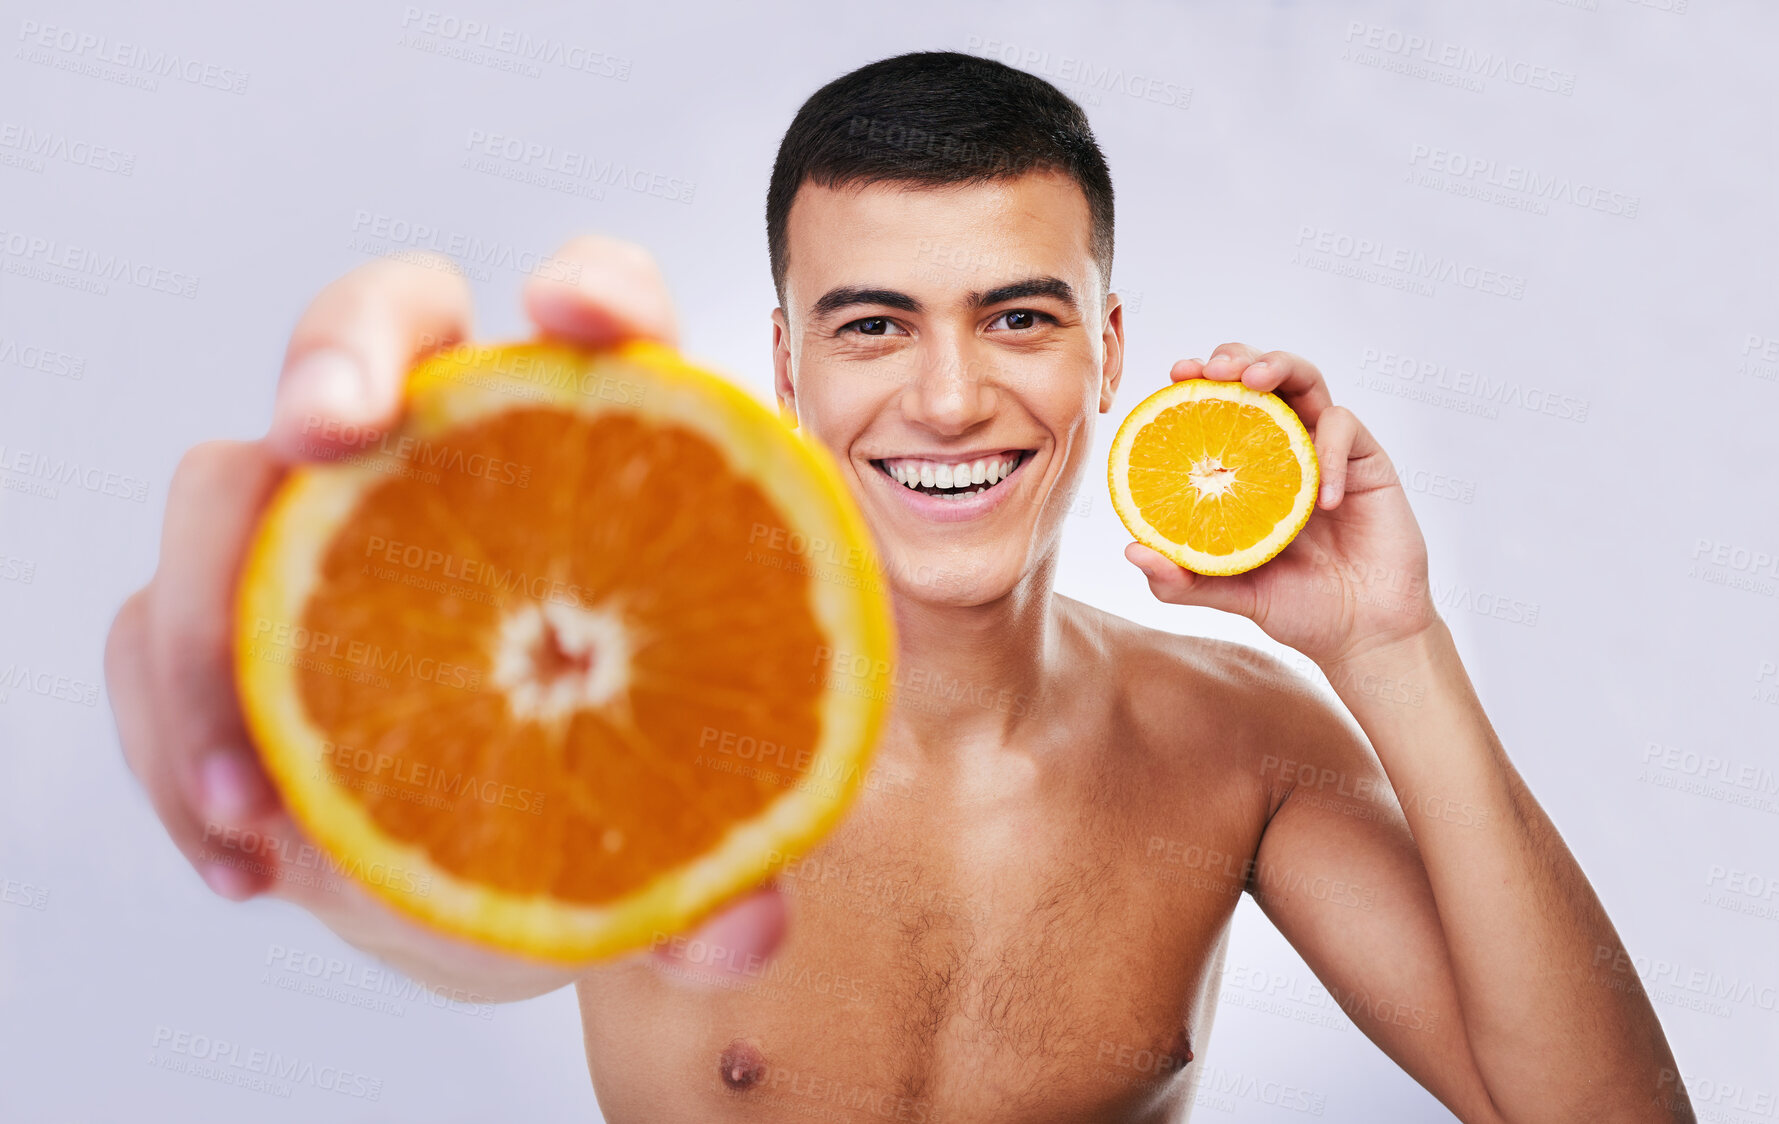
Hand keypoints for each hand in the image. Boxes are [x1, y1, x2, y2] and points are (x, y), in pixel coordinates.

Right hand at [104, 236, 783, 994]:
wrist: (506, 873)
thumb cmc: (616, 800)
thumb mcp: (686, 836)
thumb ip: (724, 868)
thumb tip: (742, 935)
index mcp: (599, 459)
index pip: (604, 320)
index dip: (596, 286)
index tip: (582, 315)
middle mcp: (453, 460)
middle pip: (389, 323)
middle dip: (343, 348)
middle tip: (329, 431)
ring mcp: (325, 526)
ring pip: (225, 482)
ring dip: (207, 621)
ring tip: (266, 796)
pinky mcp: (229, 620)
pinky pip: (145, 634)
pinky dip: (170, 743)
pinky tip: (241, 857)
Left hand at [1124, 343, 1438, 665]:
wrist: (1363, 633)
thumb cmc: (1299, 609)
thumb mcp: (1230, 594)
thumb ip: (1183, 579)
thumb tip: (1131, 550)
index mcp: (1248, 470)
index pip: (1220, 408)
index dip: (1198, 383)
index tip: (1175, 375)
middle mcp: (1285, 449)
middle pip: (1262, 377)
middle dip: (1235, 357)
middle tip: (1211, 369)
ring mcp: (1327, 451)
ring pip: (1306, 380)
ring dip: (1278, 366)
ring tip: (1252, 382)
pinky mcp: (1368, 462)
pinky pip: (1345, 428)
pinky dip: (1329, 450)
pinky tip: (1321, 496)